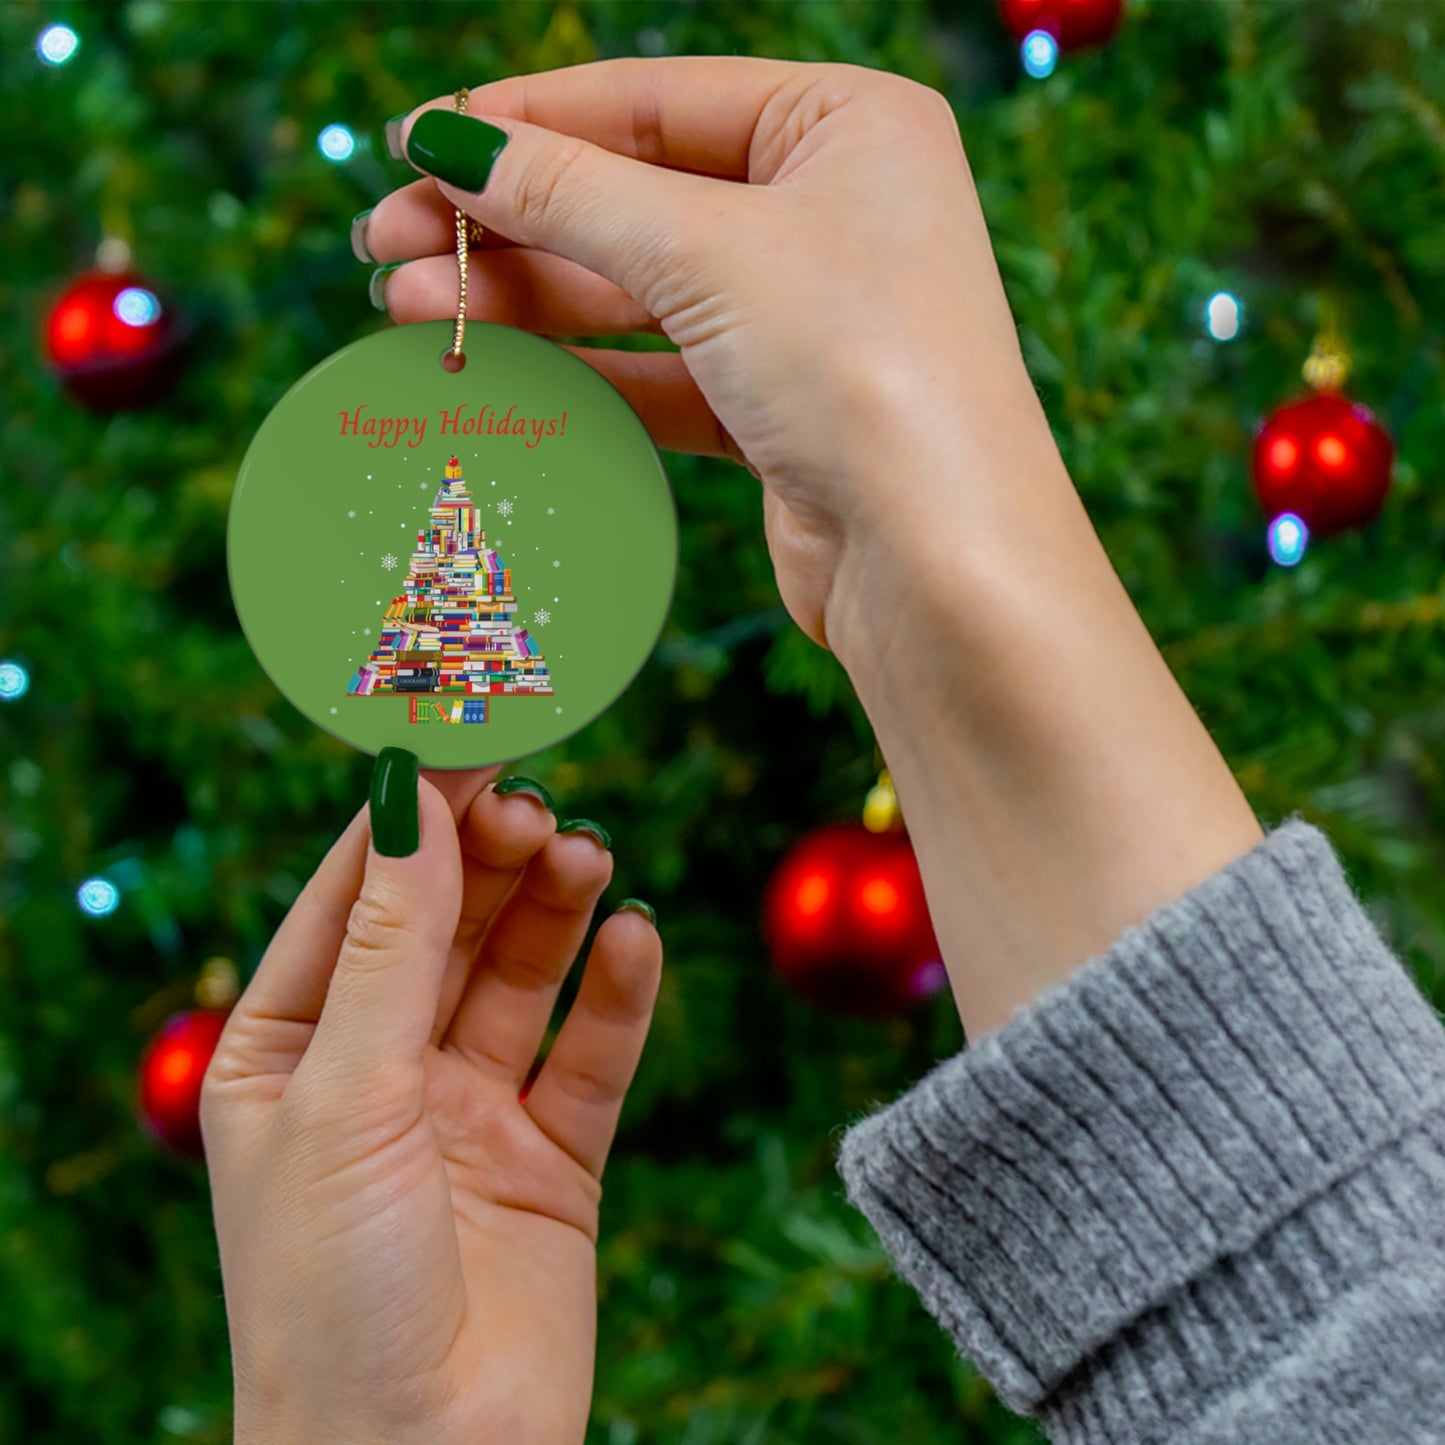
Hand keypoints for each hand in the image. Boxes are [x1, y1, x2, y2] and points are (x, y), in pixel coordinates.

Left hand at [201, 762, 661, 1444]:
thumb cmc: (331, 1292)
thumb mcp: (346, 1096)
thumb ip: (391, 945)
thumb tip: (412, 799)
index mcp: (289, 1051)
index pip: (353, 898)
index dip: (410, 818)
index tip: (468, 739)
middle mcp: (380, 1071)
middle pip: (446, 925)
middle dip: (490, 860)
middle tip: (538, 806)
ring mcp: (469, 1113)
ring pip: (521, 976)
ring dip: (555, 910)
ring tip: (587, 856)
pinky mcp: (552, 1159)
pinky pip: (591, 1055)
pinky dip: (617, 994)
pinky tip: (635, 940)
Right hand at [360, 56, 1054, 652]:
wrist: (938, 563)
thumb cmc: (860, 369)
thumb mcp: (705, 252)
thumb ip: (569, 193)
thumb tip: (447, 140)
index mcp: (848, 124)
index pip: (655, 100)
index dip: (526, 120)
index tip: (415, 141)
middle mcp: (834, 210)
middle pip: (636, 196)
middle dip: (507, 220)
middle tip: (384, 242)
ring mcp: (808, 315)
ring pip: (638, 290)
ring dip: (523, 299)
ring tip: (405, 308)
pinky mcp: (781, 410)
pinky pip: (659, 371)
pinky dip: (577, 370)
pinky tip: (489, 366)